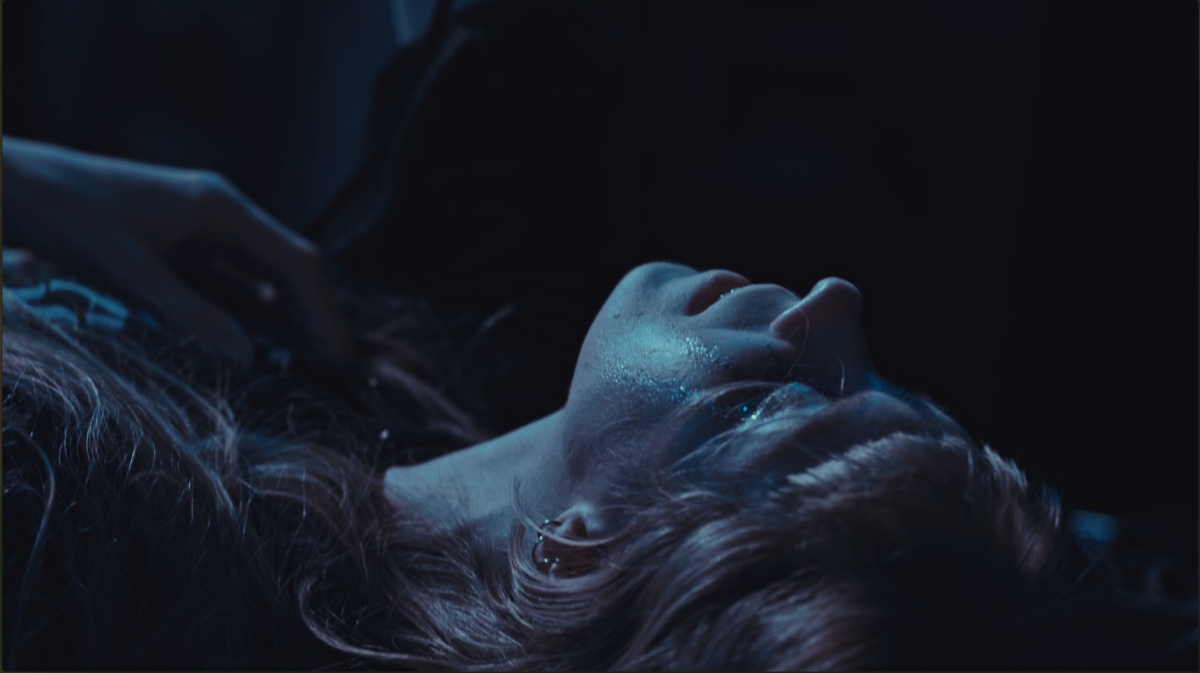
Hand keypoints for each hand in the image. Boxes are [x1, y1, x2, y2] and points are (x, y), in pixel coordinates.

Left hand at [2, 136, 356, 371]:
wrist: (12, 183)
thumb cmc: (64, 213)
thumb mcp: (126, 268)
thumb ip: (187, 313)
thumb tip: (246, 360)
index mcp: (221, 208)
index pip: (297, 262)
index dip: (325, 313)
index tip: (341, 360)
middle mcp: (221, 214)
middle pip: (290, 269)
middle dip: (317, 318)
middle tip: (338, 371)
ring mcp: (200, 228)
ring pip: (265, 277)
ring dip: (290, 318)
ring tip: (312, 365)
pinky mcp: (178, 244)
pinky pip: (232, 282)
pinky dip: (254, 313)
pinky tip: (262, 342)